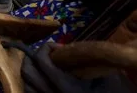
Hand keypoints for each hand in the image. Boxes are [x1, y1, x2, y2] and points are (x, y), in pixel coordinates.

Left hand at [15, 43, 133, 92]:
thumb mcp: (109, 77)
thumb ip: (92, 62)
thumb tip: (74, 48)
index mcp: (67, 88)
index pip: (42, 61)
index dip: (45, 48)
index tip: (58, 47)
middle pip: (28, 73)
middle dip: (32, 58)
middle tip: (46, 53)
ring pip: (27, 85)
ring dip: (31, 72)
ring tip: (42, 66)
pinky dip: (32, 85)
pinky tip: (43, 80)